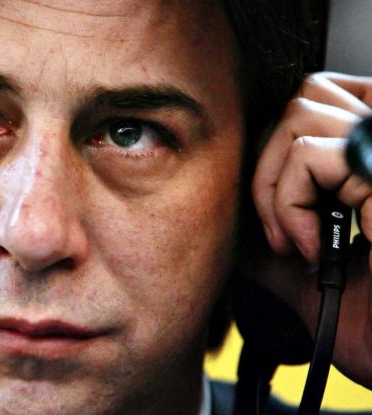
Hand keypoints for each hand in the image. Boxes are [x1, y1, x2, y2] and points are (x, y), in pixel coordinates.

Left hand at [251, 72, 371, 387]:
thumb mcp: (316, 278)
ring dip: (274, 190)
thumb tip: (238, 230)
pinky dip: (290, 205)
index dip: (280, 148)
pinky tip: (313, 252)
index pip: (318, 100)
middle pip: (304, 95)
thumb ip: (281, 243)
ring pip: (300, 113)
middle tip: (280, 235)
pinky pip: (311, 155)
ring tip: (296, 245)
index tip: (281, 213)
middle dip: (267, 168)